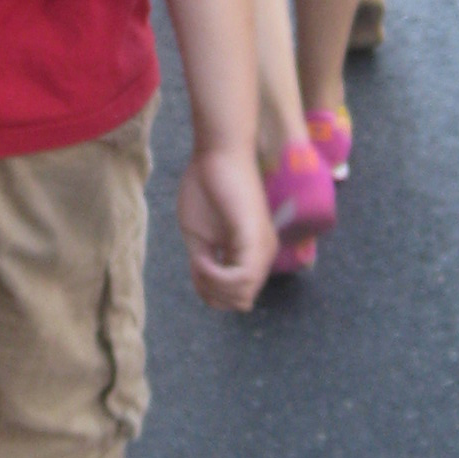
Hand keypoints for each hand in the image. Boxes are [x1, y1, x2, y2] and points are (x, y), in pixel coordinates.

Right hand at [176, 146, 276, 310]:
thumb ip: (206, 264)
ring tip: (199, 261)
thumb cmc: (206, 187)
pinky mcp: (255, 239)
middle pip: (239, 302)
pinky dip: (215, 277)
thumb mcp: (200, 237)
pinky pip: (241, 280)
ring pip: (242, 297)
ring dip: (212, 286)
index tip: (194, 269)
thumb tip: (208, 287)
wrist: (217, 154)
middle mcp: (264, 254)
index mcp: (252, 253)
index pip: (237, 297)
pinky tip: (203, 259)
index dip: (211, 293)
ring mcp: (262, 249)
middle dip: (211, 293)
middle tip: (196, 266)